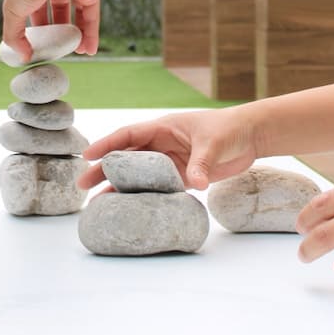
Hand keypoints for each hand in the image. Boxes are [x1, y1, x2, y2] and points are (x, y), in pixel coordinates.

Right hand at [2, 0, 100, 61]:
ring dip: (78, 35)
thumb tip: (23, 57)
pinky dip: (92, 33)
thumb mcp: (13, 12)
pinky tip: (88, 50)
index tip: (41, 49)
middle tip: (60, 51)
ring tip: (76, 53)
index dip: (41, 31)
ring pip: (77, 15)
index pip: (38, 13)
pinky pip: (92, 15)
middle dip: (60, 34)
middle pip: (59, 14)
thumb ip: (14, 36)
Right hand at [78, 107, 257, 190]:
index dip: (107, 145)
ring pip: (138, 174)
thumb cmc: (230, 129)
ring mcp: (169, 161)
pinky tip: (128, 207)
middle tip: (82, 183)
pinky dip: (142, 196)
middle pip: (127, 157)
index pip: (129, 135)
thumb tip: (195, 184)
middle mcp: (161, 144)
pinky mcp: (180, 176)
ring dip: (118, 186)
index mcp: (163, 127)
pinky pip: (156, 187)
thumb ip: (202, 163)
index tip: (87, 155)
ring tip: (97, 201)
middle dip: (104, 169)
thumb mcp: (214, 143)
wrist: (251, 137)